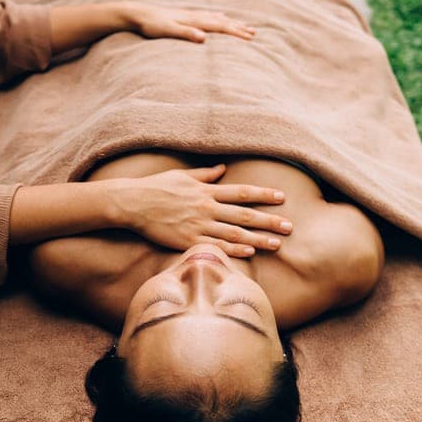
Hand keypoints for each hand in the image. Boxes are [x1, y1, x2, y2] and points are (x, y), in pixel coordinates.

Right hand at [109, 165, 291, 256]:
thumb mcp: (181, 175)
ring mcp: (198, 224)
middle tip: (290, 226)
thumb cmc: (156, 187)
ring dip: (257, 239)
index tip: (282, 198)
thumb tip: (222, 168)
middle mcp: (206, 207)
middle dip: (269, 220)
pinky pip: (215, 246)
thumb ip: (204, 174)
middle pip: (244, 215)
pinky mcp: (187, 240)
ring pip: (234, 233)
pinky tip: (249, 253)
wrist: (132, 203)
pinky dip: (233, 250)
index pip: (242, 192)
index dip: (263, 194)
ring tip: (277, 244)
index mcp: (206, 190)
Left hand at [121, 1, 256, 42]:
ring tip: (244, 24)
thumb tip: (204, 39)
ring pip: (218, 18)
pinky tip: (221, 15)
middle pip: (223, 21)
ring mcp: (191, 15)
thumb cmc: (151, 25)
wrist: (138, 13)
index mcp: (195, 21)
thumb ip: (186, 34)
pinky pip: (209, 15)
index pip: (220, 27)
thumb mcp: (168, 31)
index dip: (236, 33)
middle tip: (254, 34)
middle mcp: (196, 16)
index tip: (250, 39)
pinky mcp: (186, 16)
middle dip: (239, 28)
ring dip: (232, 22)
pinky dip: (219, 16)